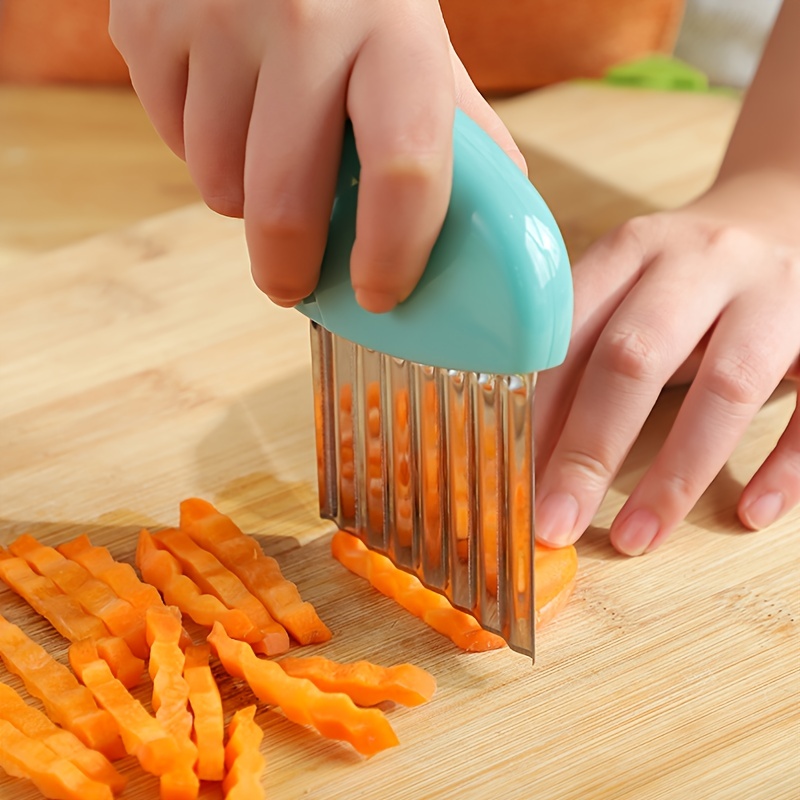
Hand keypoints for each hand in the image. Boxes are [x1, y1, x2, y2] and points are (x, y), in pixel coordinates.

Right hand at [108, 0, 523, 311]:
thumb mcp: (415, 35)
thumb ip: (455, 123)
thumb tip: (495, 214)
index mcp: (393, 25)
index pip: (403, 170)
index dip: (392, 254)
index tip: (380, 295)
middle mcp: (301, 16)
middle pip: (287, 204)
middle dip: (290, 271)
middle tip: (296, 285)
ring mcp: (212, 15)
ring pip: (219, 186)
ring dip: (246, 200)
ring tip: (266, 156)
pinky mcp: (145, 21)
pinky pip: (174, 142)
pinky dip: (202, 149)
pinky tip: (226, 105)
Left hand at [534, 170, 799, 554]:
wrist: (787, 209)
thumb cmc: (685, 272)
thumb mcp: (627, 284)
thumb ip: (580, 346)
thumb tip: (526, 444)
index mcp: (632, 250)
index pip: (568, 332)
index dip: (535, 411)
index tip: (512, 476)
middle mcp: (701, 262)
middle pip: (633, 356)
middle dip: (588, 450)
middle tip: (555, 522)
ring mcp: (774, 292)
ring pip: (726, 386)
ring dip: (675, 474)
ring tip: (633, 538)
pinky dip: (789, 466)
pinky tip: (750, 514)